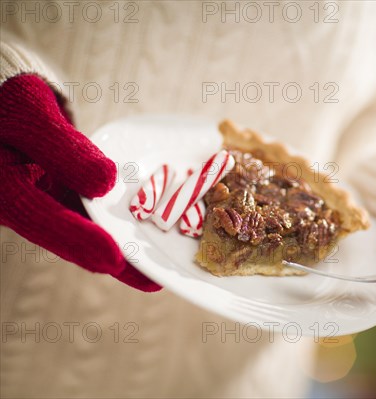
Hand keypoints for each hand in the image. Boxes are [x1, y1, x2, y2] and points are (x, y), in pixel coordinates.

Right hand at [0, 74, 159, 291]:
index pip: (39, 216)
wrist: (5, 106)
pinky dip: (116, 233)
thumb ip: (61, 146)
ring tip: (157, 274)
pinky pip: (91, 219)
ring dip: (118, 255)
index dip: (77, 238)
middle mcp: (22, 205)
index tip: (114, 257)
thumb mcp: (31, 112)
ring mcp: (45, 205)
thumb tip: (105, 182)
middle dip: (108, 259)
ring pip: (82, 234)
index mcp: (2, 188)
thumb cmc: (12, 104)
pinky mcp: (63, 200)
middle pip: (67, 237)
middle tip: (149, 279)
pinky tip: (145, 248)